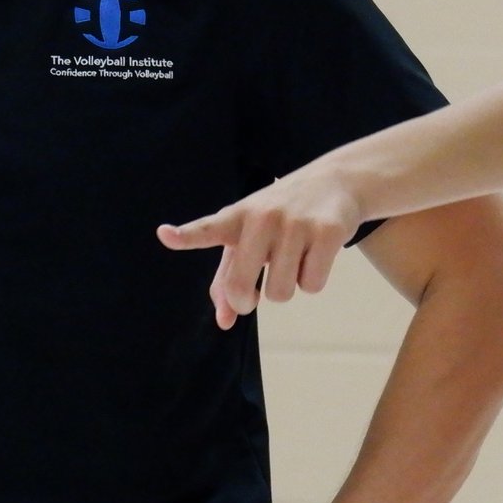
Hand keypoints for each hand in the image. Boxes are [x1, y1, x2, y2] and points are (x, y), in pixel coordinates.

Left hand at [157, 166, 364, 328]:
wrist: (336, 180)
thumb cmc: (281, 217)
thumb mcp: (248, 237)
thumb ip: (228, 278)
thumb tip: (224, 322)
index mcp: (236, 217)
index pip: (207, 229)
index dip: (186, 235)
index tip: (165, 234)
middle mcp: (262, 217)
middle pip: (241, 287)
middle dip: (246, 301)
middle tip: (253, 295)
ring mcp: (295, 223)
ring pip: (280, 294)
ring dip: (286, 287)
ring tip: (293, 258)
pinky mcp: (326, 231)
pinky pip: (311, 285)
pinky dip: (313, 280)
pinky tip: (315, 253)